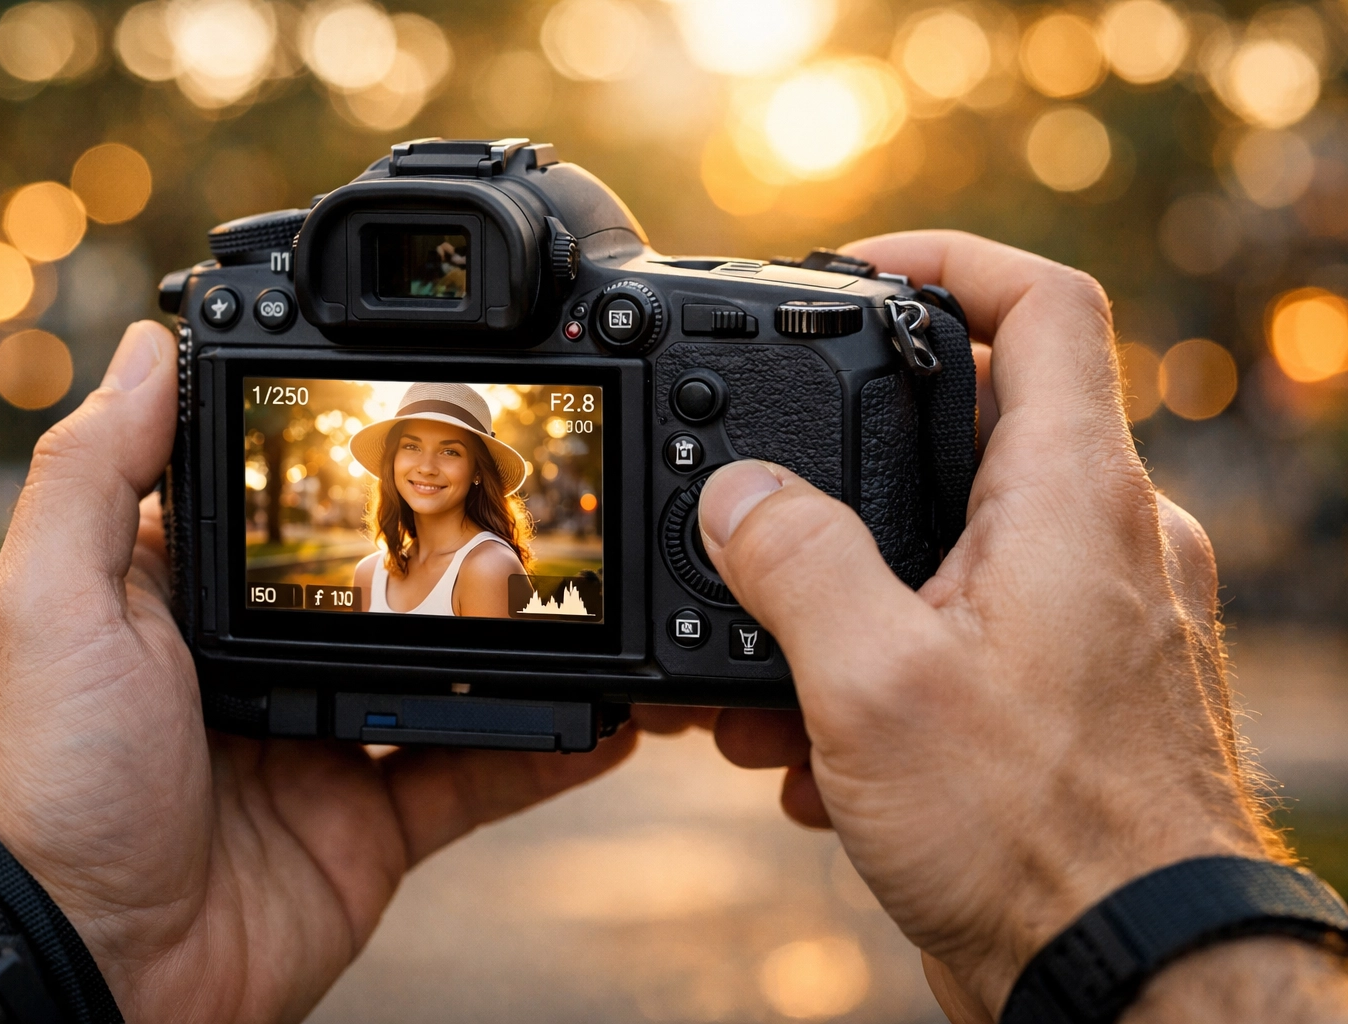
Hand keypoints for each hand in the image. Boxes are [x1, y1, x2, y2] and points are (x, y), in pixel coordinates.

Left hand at [0, 322, 638, 1023]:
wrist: (80, 969)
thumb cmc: (40, 781)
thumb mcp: (51, 601)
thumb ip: (98, 473)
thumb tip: (144, 348)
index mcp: (188, 603)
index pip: (284, 516)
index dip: (347, 472)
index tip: (425, 423)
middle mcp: (261, 665)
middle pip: (383, 593)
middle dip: (455, 559)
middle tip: (536, 510)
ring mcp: (322, 746)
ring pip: (445, 680)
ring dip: (518, 647)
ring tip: (591, 598)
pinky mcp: (369, 827)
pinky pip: (476, 777)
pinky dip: (547, 751)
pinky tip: (608, 718)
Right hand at [696, 232, 1285, 1018]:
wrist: (1126, 978)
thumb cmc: (1037, 835)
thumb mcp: (872, 682)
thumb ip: (793, 561)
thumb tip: (736, 496)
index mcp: (1073, 499)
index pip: (1044, 303)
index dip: (946, 257)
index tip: (855, 271)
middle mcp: (1104, 540)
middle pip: (976, 425)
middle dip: (850, 462)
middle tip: (767, 504)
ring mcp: (1094, 616)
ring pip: (955, 543)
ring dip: (850, 590)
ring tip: (769, 669)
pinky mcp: (1069, 689)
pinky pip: (966, 629)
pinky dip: (884, 661)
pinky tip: (813, 749)